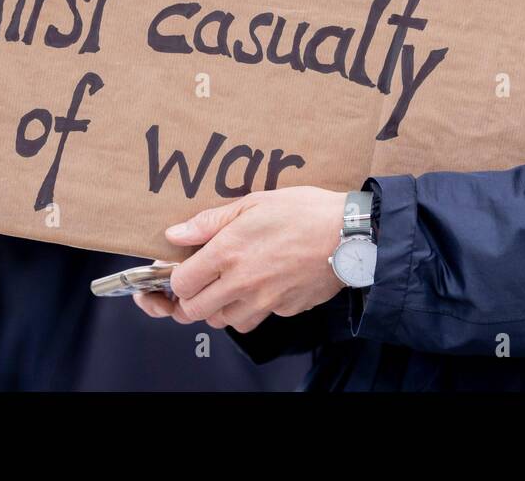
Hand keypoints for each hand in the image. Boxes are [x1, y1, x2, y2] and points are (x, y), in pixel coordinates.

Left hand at [132, 186, 346, 332]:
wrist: (350, 234)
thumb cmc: (305, 211)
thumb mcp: (253, 202)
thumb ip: (210, 221)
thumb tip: (175, 235)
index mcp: (227, 253)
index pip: (180, 284)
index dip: (174, 278)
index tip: (180, 269)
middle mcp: (241, 283)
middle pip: (194, 312)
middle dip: (189, 300)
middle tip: (196, 285)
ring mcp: (264, 301)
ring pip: (223, 321)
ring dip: (218, 307)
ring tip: (227, 285)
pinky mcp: (284, 309)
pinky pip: (257, 318)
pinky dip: (250, 309)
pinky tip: (259, 287)